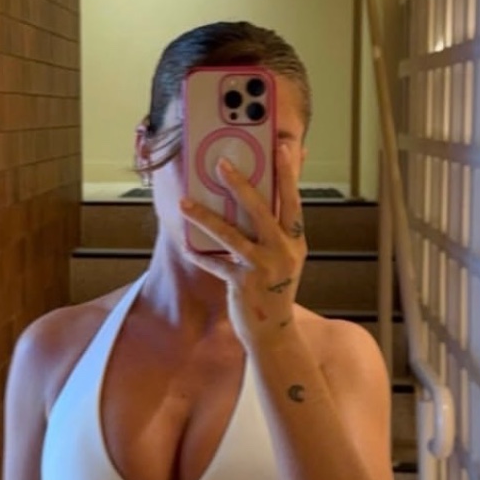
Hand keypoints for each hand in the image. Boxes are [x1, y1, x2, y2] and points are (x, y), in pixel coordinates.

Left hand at [180, 142, 307, 353]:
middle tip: (221, 163)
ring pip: (231, 235)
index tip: (281, 147)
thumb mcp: (285, 256)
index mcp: (295, 240)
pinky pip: (216, 263)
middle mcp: (283, 252)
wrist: (274, 332)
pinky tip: (184, 243)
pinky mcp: (243, 284)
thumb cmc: (275, 287)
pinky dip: (199, 253)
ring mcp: (263, 268)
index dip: (288, 173)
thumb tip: (271, 196)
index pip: (293, 200)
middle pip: (261, 211)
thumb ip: (279, 227)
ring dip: (205, 217)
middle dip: (240, 185)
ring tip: (185, 203)